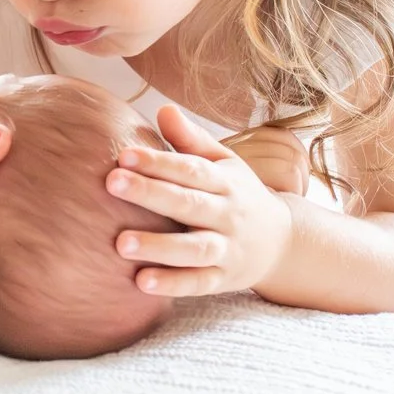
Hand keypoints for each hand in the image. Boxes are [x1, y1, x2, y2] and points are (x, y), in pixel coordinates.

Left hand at [109, 105, 294, 297]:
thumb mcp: (223, 163)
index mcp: (224, 182)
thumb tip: (163, 108)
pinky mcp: (223, 280)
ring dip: (159, 247)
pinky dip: (172, 284)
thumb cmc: (236, 194)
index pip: (190, 169)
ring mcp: (227, 249)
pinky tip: (140, 282)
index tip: (123, 155)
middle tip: (111, 183)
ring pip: (194, 249)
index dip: (158, 161)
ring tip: (120, 244)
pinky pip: (198, 284)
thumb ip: (191, 139)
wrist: (283, 242)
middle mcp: (228, 214)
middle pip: (188, 204)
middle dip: (150, 193)